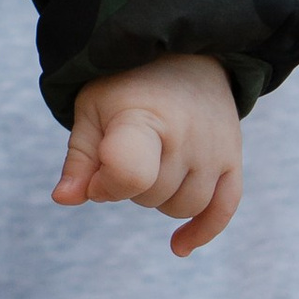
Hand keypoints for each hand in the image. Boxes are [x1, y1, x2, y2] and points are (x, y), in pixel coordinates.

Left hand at [53, 54, 241, 255]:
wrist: (183, 51)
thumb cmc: (126, 84)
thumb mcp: (91, 110)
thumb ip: (80, 159)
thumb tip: (65, 198)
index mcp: (144, 118)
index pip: (130, 175)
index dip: (105, 185)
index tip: (97, 171)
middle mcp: (186, 135)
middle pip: (151, 197)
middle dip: (130, 186)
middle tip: (126, 151)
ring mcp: (215, 149)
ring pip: (182, 207)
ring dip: (160, 198)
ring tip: (151, 162)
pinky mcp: (233, 158)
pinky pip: (224, 208)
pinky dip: (202, 230)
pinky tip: (178, 247)